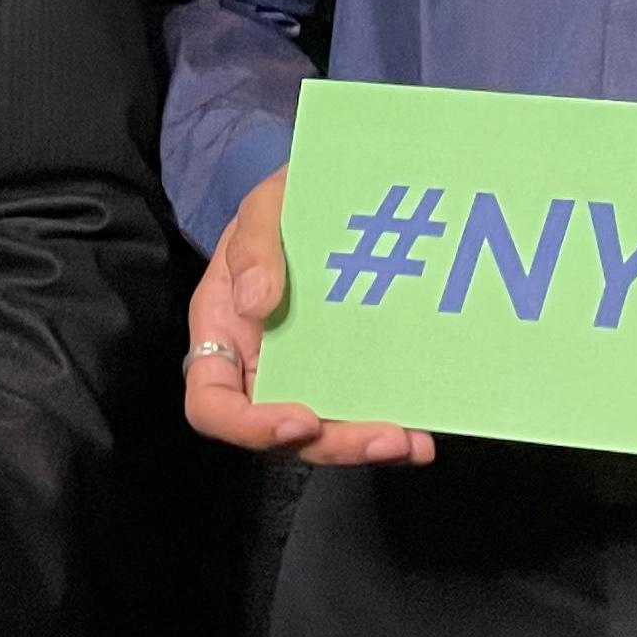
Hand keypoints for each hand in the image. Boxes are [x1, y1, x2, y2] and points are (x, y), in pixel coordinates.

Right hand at [181, 168, 436, 468]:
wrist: (335, 191)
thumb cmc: (287, 203)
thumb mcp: (263, 208)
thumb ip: (253, 248)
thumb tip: (256, 302)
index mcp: (224, 336)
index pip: (214, 405)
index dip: (251, 426)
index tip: (300, 418)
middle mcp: (260, 368)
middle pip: (281, 433)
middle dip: (332, 443)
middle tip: (383, 437)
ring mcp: (306, 375)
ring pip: (326, 433)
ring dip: (365, 446)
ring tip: (410, 442)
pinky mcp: (348, 373)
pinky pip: (362, 412)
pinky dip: (392, 429)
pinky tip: (422, 435)